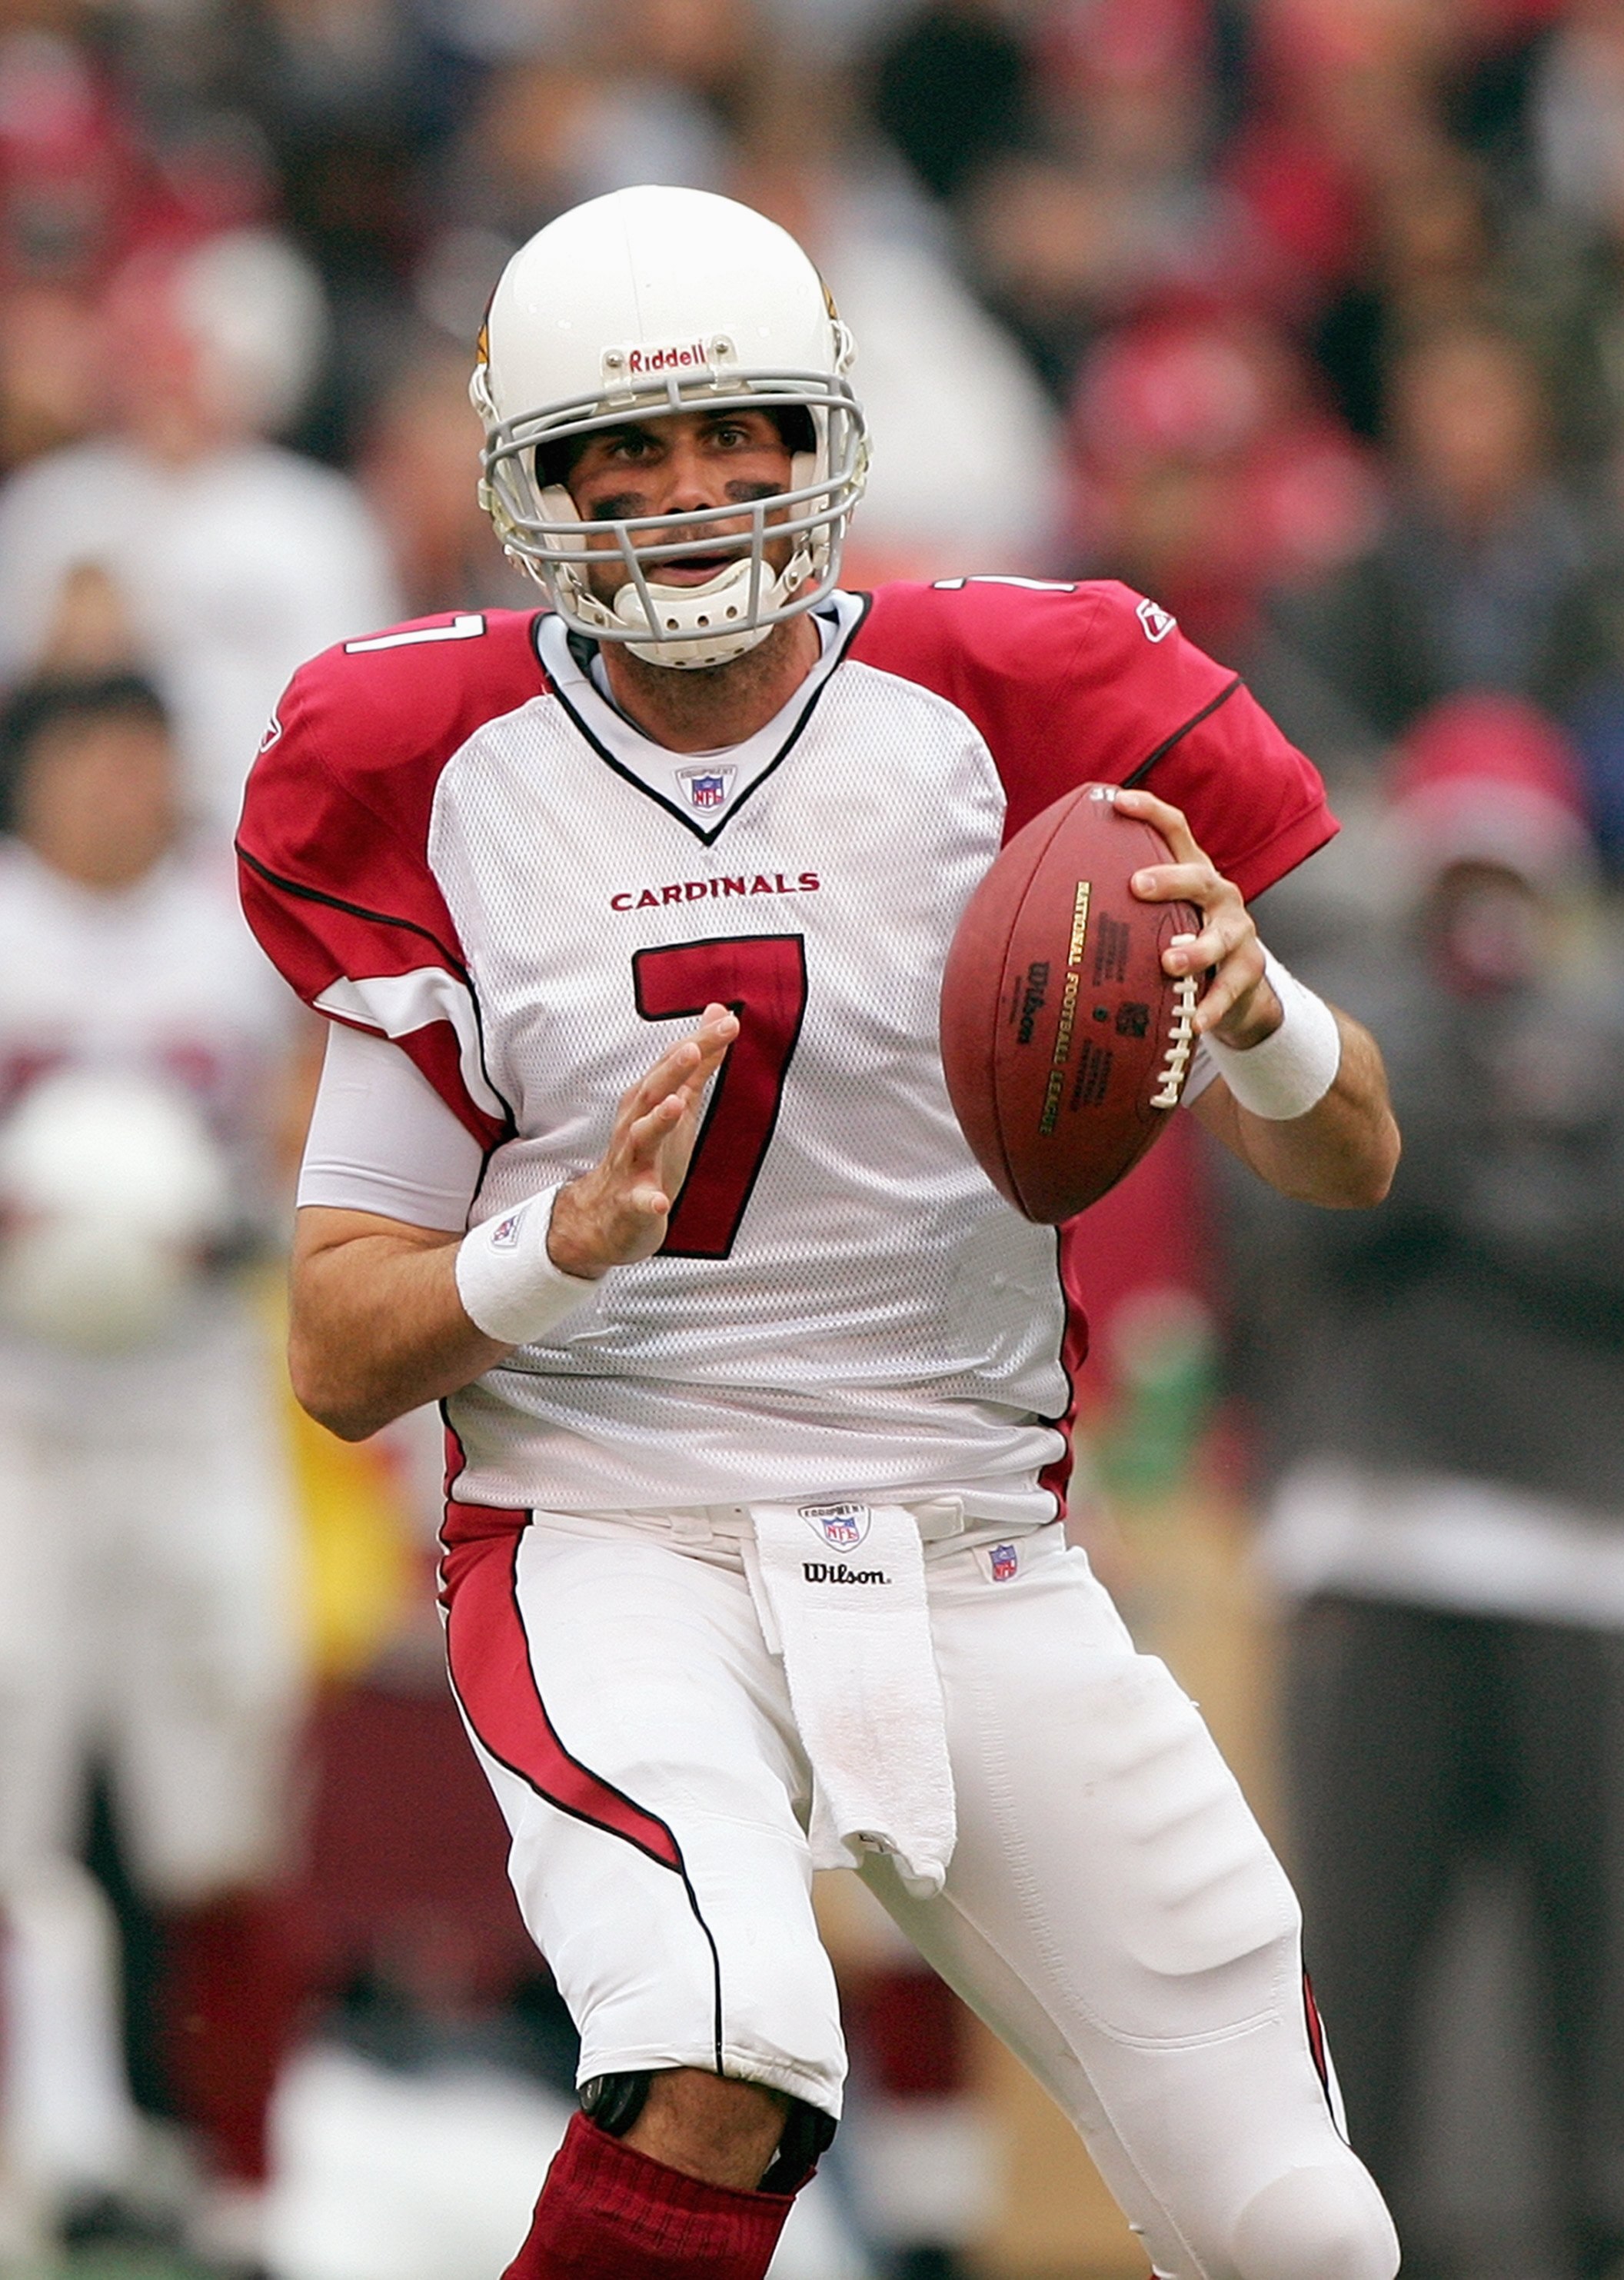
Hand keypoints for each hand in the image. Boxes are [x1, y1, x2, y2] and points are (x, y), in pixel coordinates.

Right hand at [546, 1004, 738, 1275]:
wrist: (608, 1216)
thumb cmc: (647, 1157)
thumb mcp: (678, 1107)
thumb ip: (699, 1065)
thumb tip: (720, 1016)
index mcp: (647, 1102)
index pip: (672, 1065)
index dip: (699, 1043)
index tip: (728, 1021)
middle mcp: (635, 1126)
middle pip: (653, 1092)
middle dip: (672, 1070)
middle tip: (694, 1049)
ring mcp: (631, 1163)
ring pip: (641, 1137)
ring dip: (657, 1121)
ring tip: (675, 1105)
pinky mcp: (631, 1202)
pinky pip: (638, 1201)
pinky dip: (647, 1200)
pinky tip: (659, 1202)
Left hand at [1114, 786, 1280, 1047]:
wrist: (1237, 987)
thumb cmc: (1182, 942)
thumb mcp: (1157, 918)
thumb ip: (1119, 908)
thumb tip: (1041, 908)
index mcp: (1192, 874)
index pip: (1175, 830)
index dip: (1150, 811)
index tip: (1117, 801)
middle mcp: (1219, 894)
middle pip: (1199, 877)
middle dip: (1170, 879)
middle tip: (1137, 885)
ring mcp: (1238, 930)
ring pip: (1219, 935)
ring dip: (1195, 950)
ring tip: (1168, 963)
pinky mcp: (1249, 968)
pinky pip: (1230, 988)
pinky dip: (1212, 1006)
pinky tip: (1193, 1023)